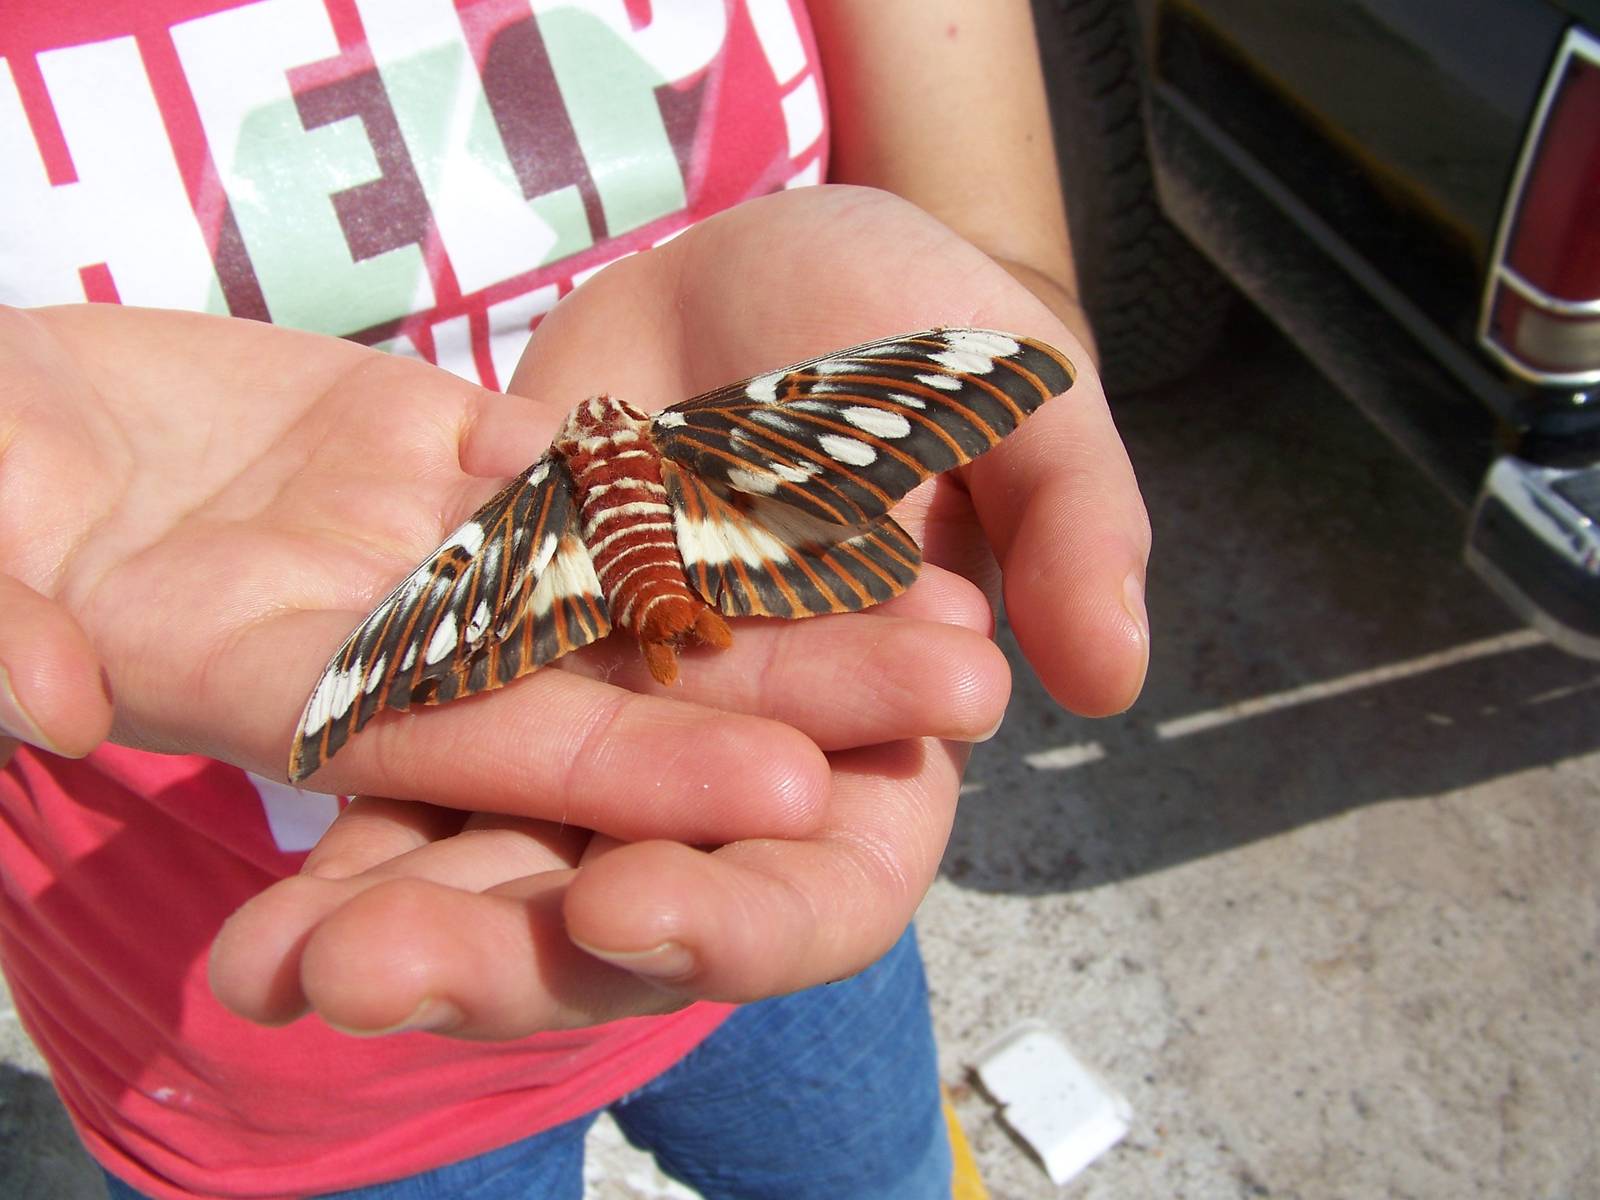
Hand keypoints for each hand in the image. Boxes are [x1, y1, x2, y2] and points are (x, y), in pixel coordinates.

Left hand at [203, 186, 1148, 1035]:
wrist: (757, 272)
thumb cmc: (909, 326)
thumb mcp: (1004, 387)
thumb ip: (1070, 517)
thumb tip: (1110, 674)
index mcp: (881, 746)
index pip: (829, 879)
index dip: (742, 914)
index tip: (631, 903)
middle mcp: (740, 777)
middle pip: (642, 910)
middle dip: (514, 956)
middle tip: (374, 980)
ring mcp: (619, 741)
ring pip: (516, 872)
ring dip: (401, 927)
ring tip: (277, 966)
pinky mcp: (513, 683)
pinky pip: (428, 778)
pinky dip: (353, 831)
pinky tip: (258, 890)